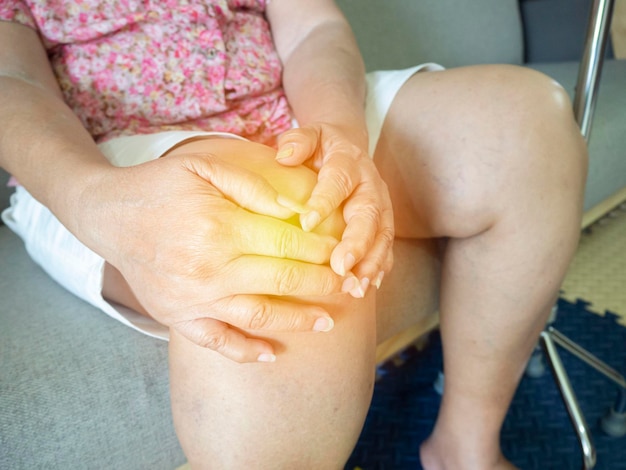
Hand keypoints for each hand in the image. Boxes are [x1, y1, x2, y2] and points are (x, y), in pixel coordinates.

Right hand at [79, 150, 343, 361]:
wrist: (109, 216)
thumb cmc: (161, 186)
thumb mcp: (204, 165)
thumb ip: (252, 184)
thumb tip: (296, 206)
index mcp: (220, 228)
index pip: (288, 243)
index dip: (322, 249)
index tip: (343, 251)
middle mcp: (210, 269)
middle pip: (282, 281)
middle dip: (323, 284)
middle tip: (349, 286)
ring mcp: (194, 299)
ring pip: (259, 317)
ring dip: (298, 322)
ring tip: (328, 323)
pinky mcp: (178, 317)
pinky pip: (218, 342)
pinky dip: (247, 352)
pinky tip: (272, 355)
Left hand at [276, 123, 393, 295]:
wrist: (348, 148)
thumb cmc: (320, 147)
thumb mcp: (309, 135)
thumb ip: (298, 141)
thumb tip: (284, 156)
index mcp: (348, 161)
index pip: (338, 180)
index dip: (325, 200)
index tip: (307, 222)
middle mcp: (370, 184)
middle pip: (368, 213)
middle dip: (357, 242)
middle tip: (341, 266)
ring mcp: (381, 205)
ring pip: (382, 234)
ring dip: (371, 262)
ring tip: (357, 287)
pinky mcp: (384, 223)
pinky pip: (386, 246)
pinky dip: (380, 267)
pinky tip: (368, 286)